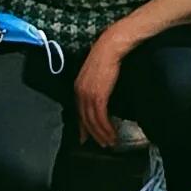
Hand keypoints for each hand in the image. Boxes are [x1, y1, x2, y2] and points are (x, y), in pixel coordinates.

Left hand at [72, 30, 129, 146]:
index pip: (79, 112)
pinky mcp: (98, 96)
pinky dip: (106, 128)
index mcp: (78, 87)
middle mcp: (80, 93)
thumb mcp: (96, 73)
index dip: (83, 128)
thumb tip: (100, 97)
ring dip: (102, 134)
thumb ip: (95, 85)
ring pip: (93, 121)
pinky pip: (101, 117)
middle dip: (94, 135)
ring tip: (110, 142)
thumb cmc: (106, 56)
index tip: (86, 138)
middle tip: (103, 144)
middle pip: (85, 120)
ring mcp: (88, 95)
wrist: (110, 46)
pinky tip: (112, 133)